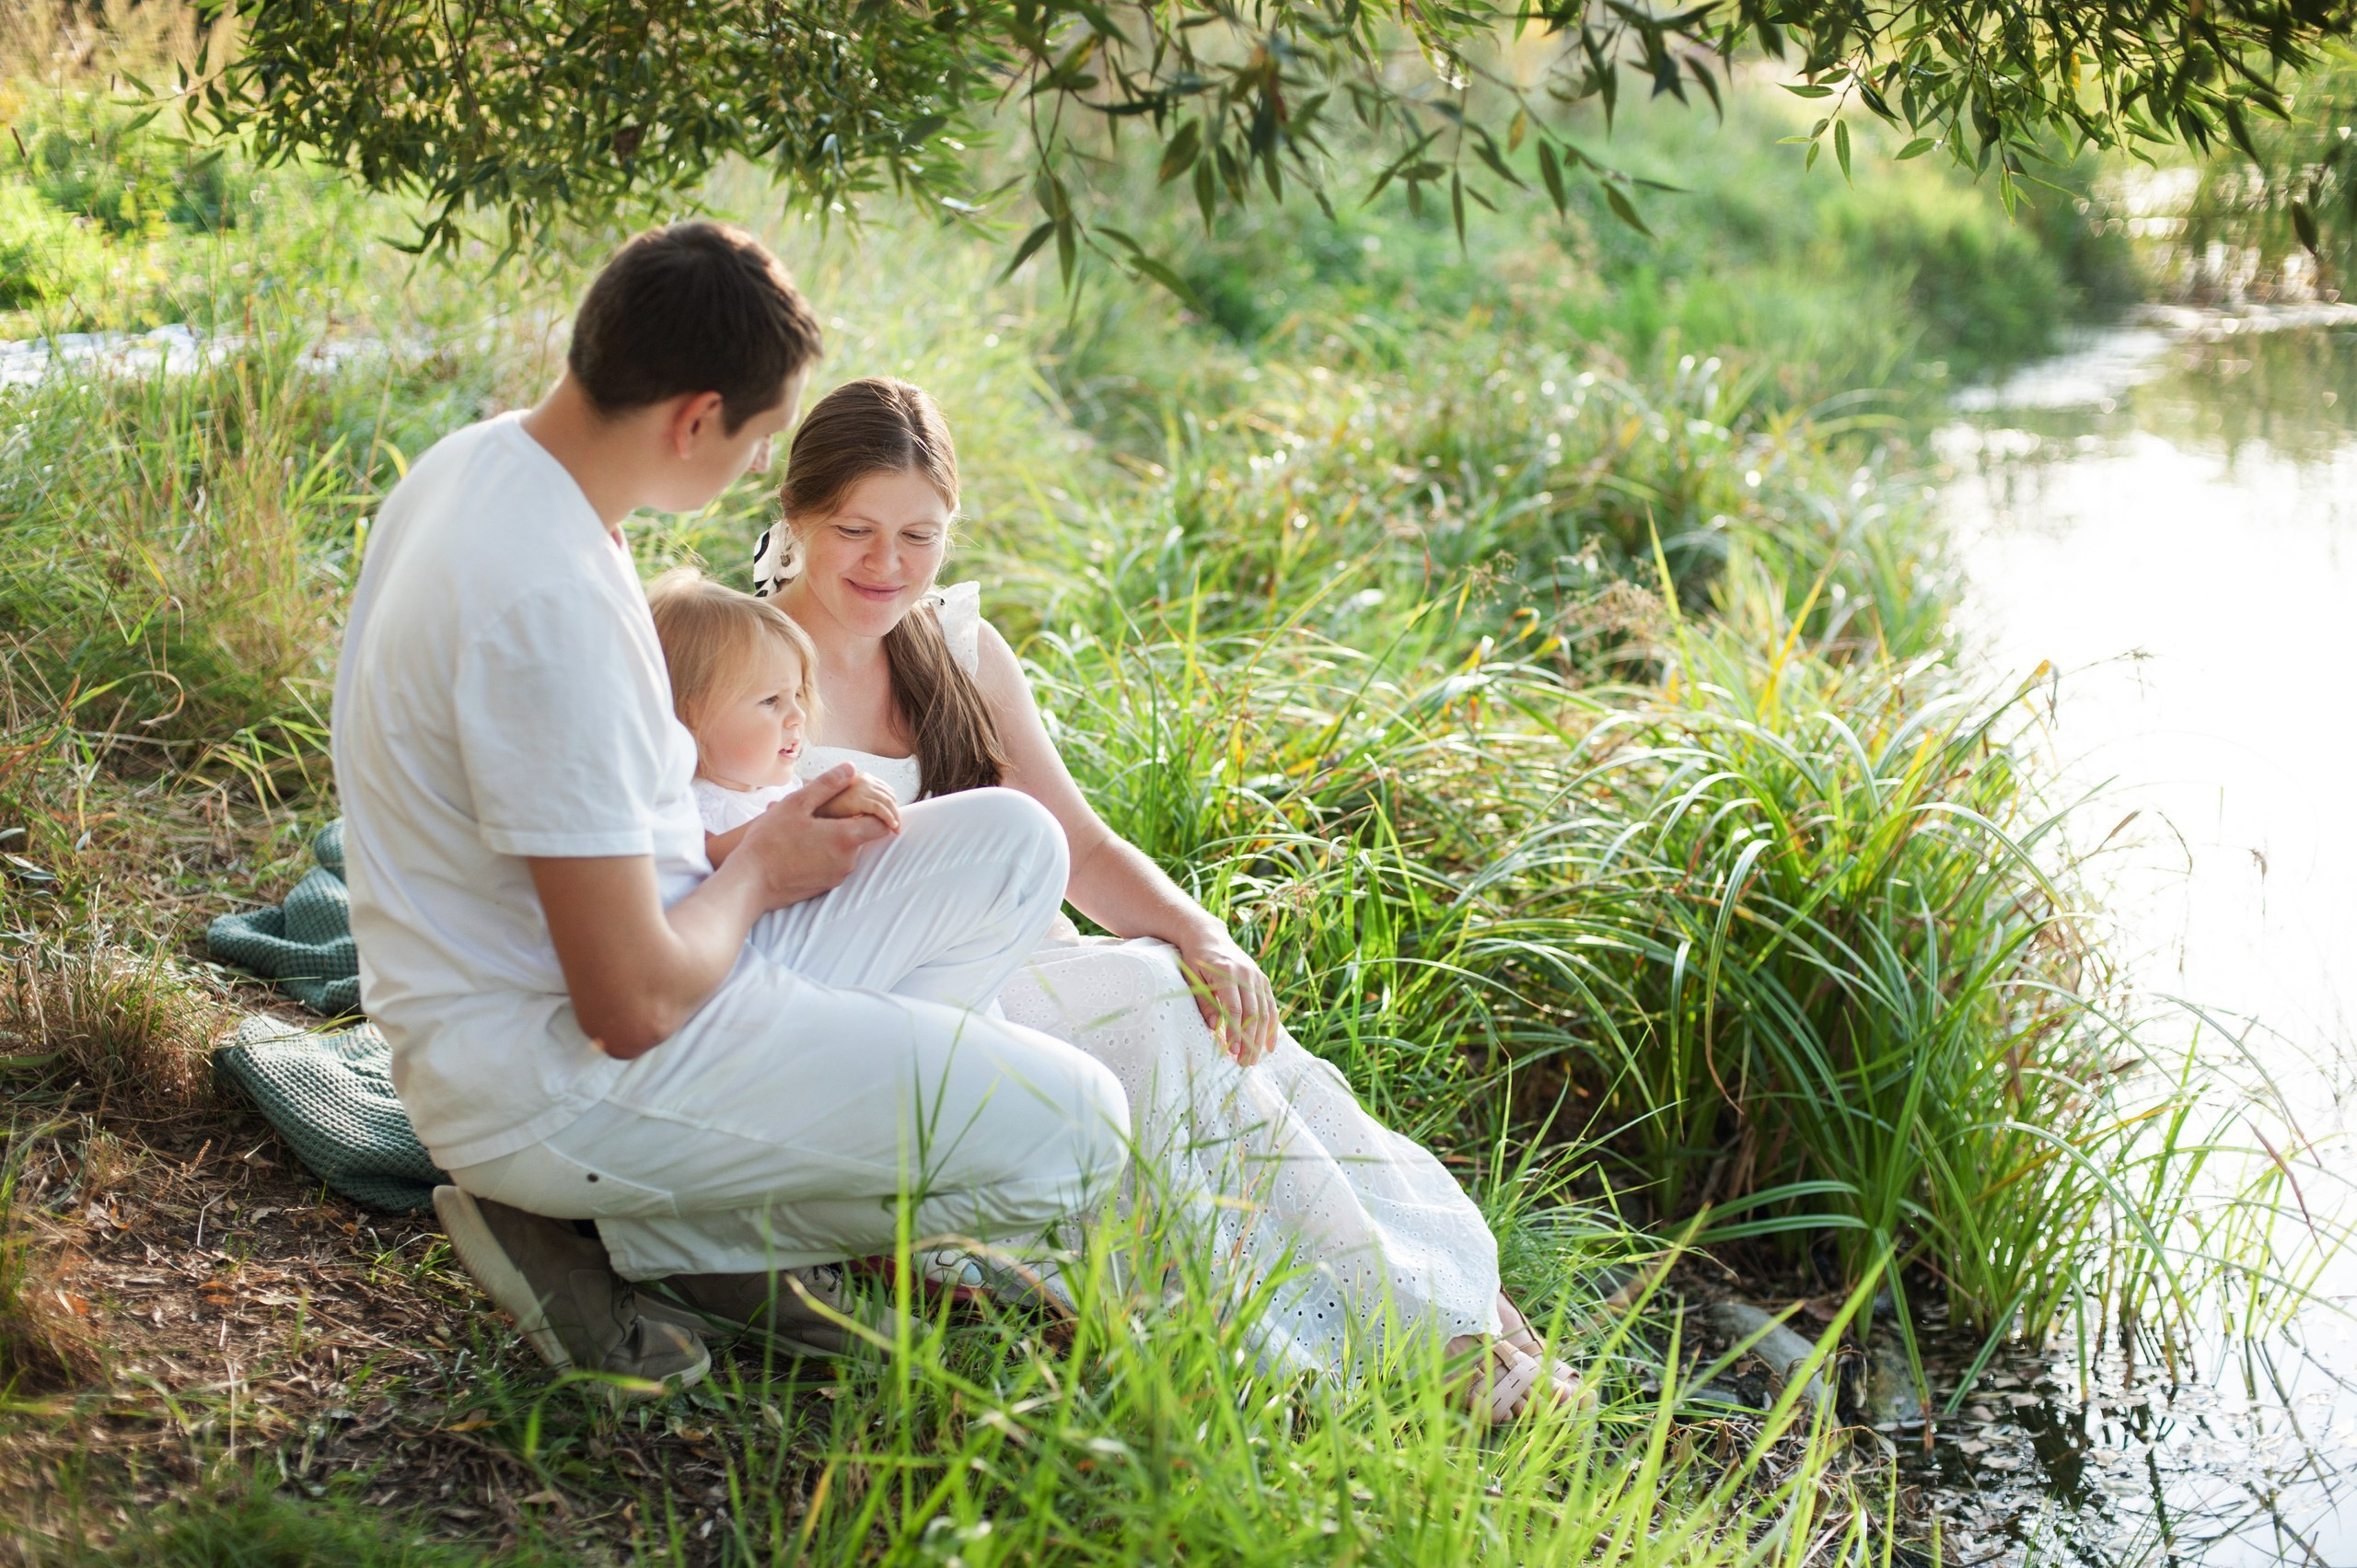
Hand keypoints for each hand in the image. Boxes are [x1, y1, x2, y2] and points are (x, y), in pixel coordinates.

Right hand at [734, 763, 895, 907]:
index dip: (876, 811)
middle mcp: (847, 861)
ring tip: (802, 831)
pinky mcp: (824, 888)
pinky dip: (823, 855)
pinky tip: (799, 848)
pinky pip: (832, 866)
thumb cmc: (770, 840)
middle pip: (861, 837)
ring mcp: (836, 877)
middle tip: (817, 814)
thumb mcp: (796, 804)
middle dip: (845, 823)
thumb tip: (850, 769)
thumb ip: (827, 785)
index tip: (860, 803)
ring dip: (832, 839)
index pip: (881, 824)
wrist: (750, 882)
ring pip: (845, 852)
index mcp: (846, 838)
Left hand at [1176, 926, 1279, 1065]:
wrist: (1208, 936)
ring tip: (1253, 1060)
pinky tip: (1269, 1046)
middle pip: (1253, 1013)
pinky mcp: (1263, 980)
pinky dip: (1272, 1027)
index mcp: (1227, 973)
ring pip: (1264, 1012)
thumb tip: (1213, 1028)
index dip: (1235, 1031)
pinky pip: (1271, 1007)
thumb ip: (1203, 1001)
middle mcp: (1246, 974)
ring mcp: (1257, 977)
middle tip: (1244, 1063)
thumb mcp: (1192, 978)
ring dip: (1261, 1039)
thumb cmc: (1195, 960)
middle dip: (1249, 1041)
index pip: (1234, 1008)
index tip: (1232, 1051)